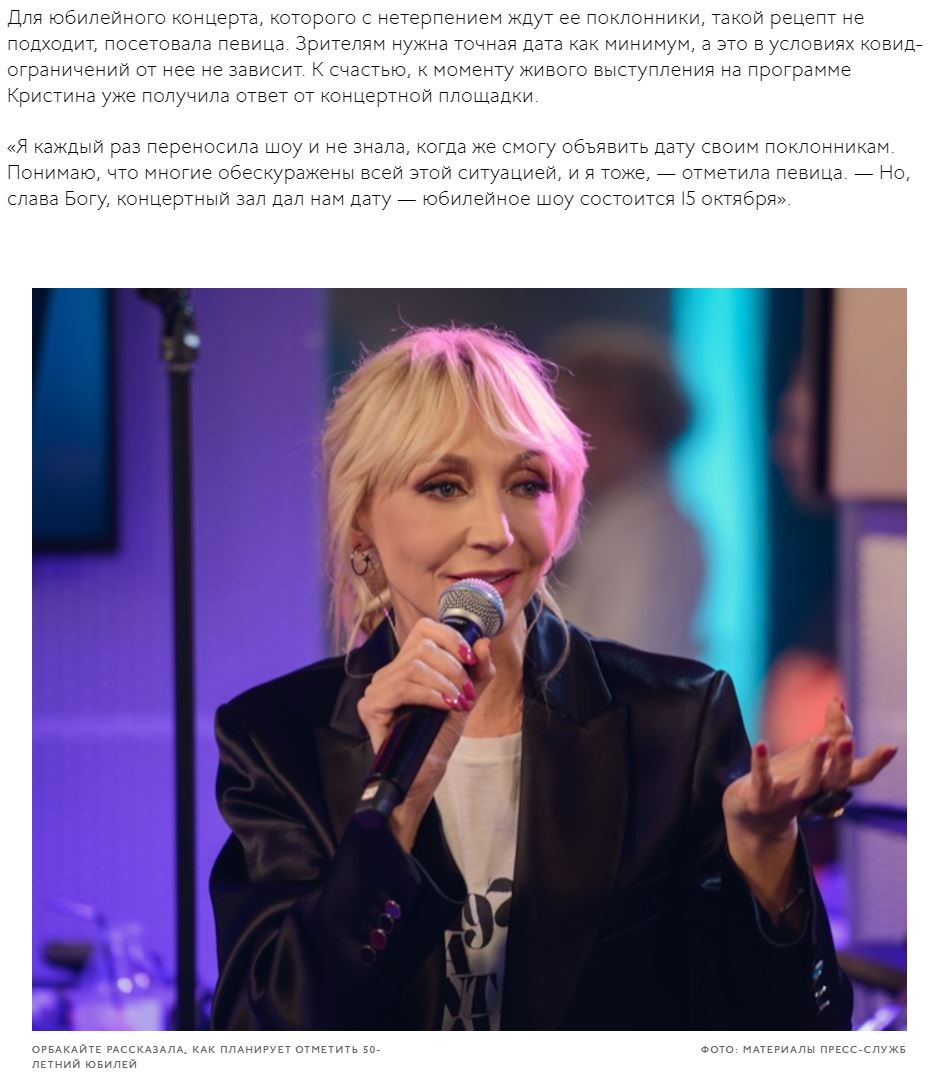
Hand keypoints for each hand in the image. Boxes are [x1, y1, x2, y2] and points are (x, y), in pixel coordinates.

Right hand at [357, 617, 495, 848]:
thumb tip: (484, 643)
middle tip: (465, 691)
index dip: (449, 636)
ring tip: (458, 701)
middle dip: (453, 666)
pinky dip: (430, 694)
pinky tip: (444, 705)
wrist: (425, 773)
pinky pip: (402, 687)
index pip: (423, 628)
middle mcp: (388, 673)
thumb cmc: (439, 736)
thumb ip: (477, 671)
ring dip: (444, 682)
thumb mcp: (465, 697)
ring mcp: (376, 689)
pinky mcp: (370, 707)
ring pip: (413, 666)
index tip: (470, 657)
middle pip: (421, 644)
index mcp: (407, 665)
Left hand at [722, 696, 897, 917]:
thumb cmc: (792, 777)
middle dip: (842, 760)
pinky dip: (761, 763)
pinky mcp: (761, 798)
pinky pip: (762, 780)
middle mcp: (815, 791)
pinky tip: (761, 744)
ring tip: (820, 740)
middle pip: (835, 779)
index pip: (858, 774)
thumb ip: (832, 728)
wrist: (756, 812)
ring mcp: (789, 797)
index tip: (891, 747)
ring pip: (807, 784)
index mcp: (830, 780)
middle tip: (846, 740)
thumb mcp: (815, 752)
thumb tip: (839, 700)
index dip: (875, 762)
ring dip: (814, 763)